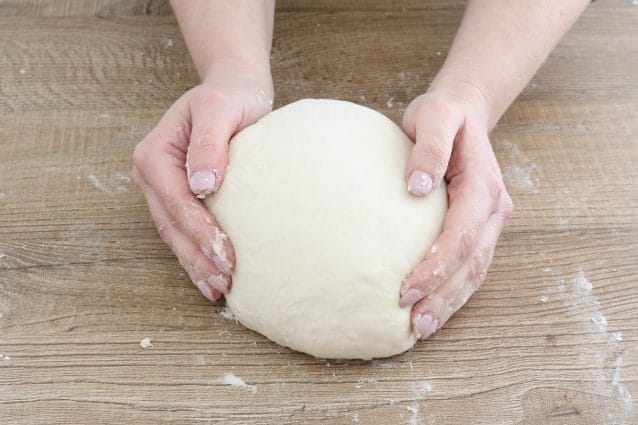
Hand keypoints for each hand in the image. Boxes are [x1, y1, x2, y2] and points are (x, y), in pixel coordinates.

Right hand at [132, 74, 272, 300]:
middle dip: (197, 257)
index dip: (200, 231)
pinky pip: (184, 230)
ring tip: (219, 288)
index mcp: (155, 155)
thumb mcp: (220, 108)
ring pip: (175, 234)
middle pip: (172, 225)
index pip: (177, 202)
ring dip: (195, 263)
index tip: (226, 256)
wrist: (234, 91)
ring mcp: (163, 189)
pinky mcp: (180, 196)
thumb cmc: (230, 97)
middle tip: (224, 283)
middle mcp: (153, 175)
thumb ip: (209, 143)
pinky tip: (213, 274)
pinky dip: (197, 254)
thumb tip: (202, 185)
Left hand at [399, 87, 512, 338]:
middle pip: (472, 263)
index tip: (406, 288)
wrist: (464, 112)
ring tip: (421, 328)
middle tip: (415, 324)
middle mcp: (492, 209)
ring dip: (450, 302)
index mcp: (483, 186)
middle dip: (444, 296)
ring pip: (475, 271)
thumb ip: (428, 147)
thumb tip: (414, 186)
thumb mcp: (434, 116)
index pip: (462, 235)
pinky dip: (452, 291)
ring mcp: (489, 222)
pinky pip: (470, 266)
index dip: (437, 265)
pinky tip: (430, 308)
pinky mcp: (478, 228)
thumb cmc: (442, 115)